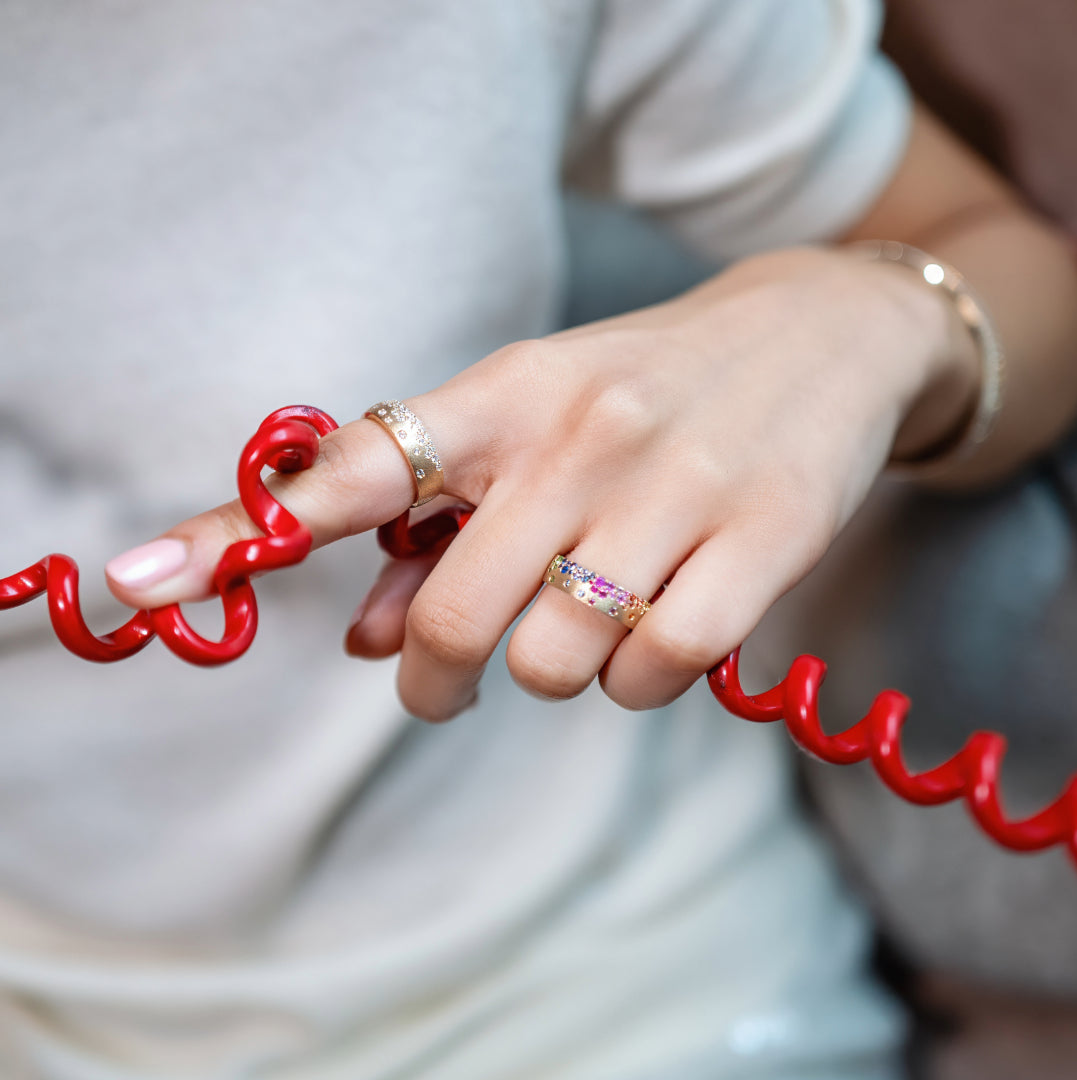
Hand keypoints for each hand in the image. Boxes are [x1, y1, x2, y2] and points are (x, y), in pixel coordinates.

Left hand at [105, 246, 976, 720]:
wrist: (822, 334)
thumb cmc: (654, 389)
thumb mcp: (542, 423)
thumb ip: (447, 527)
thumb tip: (374, 641)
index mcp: (504, 394)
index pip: (355, 467)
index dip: (240, 530)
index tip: (142, 581)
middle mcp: (581, 435)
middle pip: (457, 614)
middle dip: (441, 676)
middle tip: (448, 681)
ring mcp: (676, 487)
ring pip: (559, 658)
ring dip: (560, 672)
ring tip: (591, 627)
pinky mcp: (766, 537)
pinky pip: (663, 667)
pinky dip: (643, 684)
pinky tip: (655, 640)